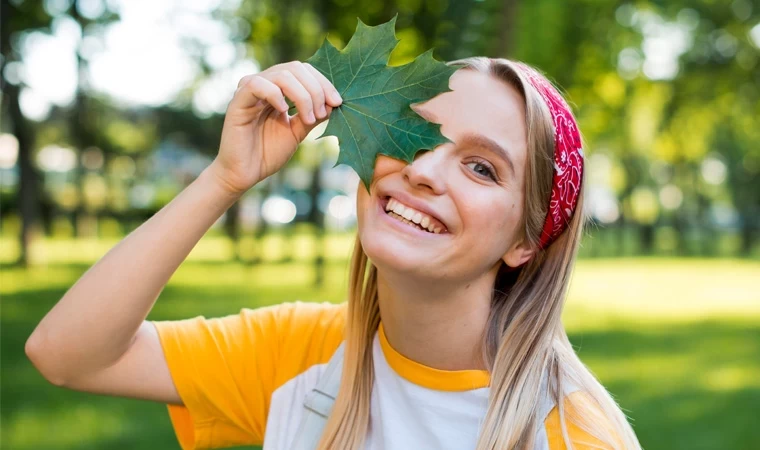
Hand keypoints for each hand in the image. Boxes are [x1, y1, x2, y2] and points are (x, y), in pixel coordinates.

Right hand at [209, 61, 342, 194]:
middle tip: (323, 113)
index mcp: (279, 89)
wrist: (245, 174)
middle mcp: (264, 84)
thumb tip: (334, 103)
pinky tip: (284, 111)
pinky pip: (257, 85)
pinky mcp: (238, 101)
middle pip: (295, 68)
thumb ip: (312, 116)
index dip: (323, 83)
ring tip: (309, 118)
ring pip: (281, 75)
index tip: (338, 102)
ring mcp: (250, 91)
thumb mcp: (297, 132)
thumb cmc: (268, 153)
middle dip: (316, 89)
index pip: (304, 71)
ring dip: (302, 95)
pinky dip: (275, 94)